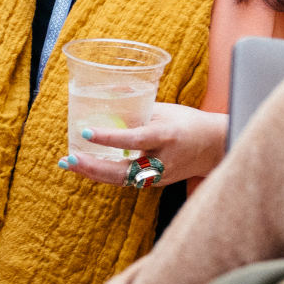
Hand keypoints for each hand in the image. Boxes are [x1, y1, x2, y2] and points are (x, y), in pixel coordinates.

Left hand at [61, 103, 227, 188]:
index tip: (85, 131)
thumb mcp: (165, 111)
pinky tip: (87, 166)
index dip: (109, 137)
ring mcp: (159, 175)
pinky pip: (125, 180)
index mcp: (166, 136)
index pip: (134, 139)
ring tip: (70, 163)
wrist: (215, 146)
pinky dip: (104, 173)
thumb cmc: (188, 123)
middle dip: (92, 166)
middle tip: (69, 158)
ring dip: (93, 172)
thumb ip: (137, 112)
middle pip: (122, 170)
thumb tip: (106, 100)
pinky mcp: (155, 183)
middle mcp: (162, 160)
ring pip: (120, 179)